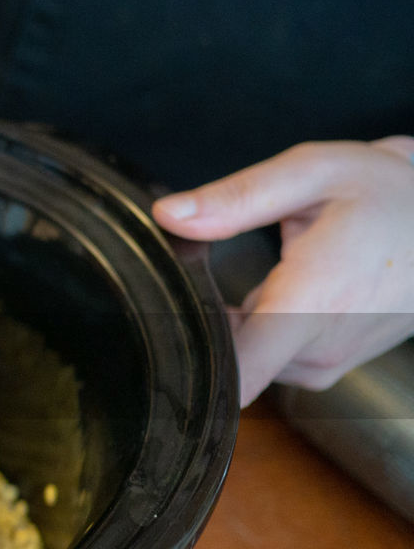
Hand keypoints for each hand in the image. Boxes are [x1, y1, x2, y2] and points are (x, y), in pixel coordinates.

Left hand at [152, 137, 413, 407]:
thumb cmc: (387, 195)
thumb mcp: (313, 172)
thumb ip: (236, 197)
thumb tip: (168, 214)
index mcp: (310, 305)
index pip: (239, 377)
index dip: (190, 365)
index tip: (161, 339)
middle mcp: (316, 350)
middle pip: (225, 360)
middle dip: (202, 321)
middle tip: (208, 274)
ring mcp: (323, 366)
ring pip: (243, 358)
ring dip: (232, 323)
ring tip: (260, 275)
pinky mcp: (325, 369)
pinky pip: (266, 358)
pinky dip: (256, 330)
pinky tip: (272, 294)